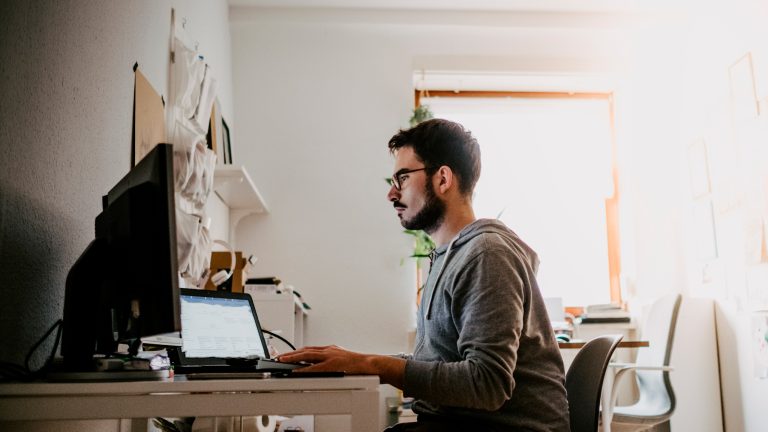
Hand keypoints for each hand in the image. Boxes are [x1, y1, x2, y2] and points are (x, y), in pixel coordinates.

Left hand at [278, 345, 405, 387]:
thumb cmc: (360, 366)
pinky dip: (304, 369)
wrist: (371, 365)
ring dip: (293, 358)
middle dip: (291, 353)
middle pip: (305, 350)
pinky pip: (314, 367)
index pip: (310, 349)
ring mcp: (330, 357)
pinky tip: (296, 371)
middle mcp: (329, 350)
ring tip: (283, 360)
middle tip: (280, 356)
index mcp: (331, 349)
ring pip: (307, 355)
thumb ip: (332, 360)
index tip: (288, 354)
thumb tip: (322, 366)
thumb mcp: (343, 359)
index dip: (298, 351)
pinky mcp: (332, 365)